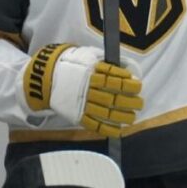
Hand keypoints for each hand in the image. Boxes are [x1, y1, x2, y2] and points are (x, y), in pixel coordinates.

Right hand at [18, 44, 142, 137]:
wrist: (47, 77)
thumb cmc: (74, 66)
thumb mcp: (89, 57)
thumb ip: (108, 65)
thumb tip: (129, 72)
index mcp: (91, 73)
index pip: (114, 79)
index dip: (128, 84)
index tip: (138, 86)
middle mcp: (87, 89)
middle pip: (112, 97)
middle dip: (129, 102)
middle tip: (140, 103)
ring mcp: (81, 103)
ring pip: (105, 112)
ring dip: (122, 116)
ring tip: (133, 117)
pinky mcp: (76, 115)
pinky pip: (92, 124)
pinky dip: (106, 129)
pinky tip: (118, 130)